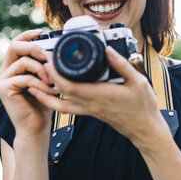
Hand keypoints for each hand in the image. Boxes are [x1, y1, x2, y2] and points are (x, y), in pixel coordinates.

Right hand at [0, 29, 56, 138]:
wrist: (35, 128)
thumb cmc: (42, 104)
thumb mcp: (45, 80)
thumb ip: (44, 65)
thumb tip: (54, 49)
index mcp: (12, 66)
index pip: (16, 43)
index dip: (27, 35)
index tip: (42, 32)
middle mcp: (4, 71)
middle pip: (15, 46)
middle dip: (35, 48)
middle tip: (49, 58)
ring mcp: (2, 80)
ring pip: (24, 61)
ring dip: (43, 70)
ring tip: (52, 83)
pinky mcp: (4, 89)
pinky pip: (26, 77)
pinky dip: (41, 84)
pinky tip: (49, 92)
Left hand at [28, 46, 167, 146]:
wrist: (145, 130)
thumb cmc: (143, 107)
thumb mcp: (138, 81)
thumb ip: (122, 64)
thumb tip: (107, 49)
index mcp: (99, 96)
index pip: (68, 86)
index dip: (54, 72)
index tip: (50, 58)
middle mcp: (90, 105)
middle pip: (59, 94)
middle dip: (46, 77)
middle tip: (41, 61)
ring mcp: (89, 110)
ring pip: (59, 105)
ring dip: (45, 94)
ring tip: (35, 81)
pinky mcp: (90, 113)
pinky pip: (67, 108)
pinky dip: (55, 101)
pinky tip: (52, 92)